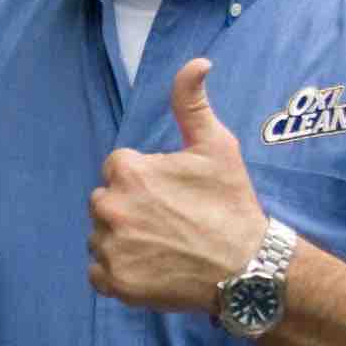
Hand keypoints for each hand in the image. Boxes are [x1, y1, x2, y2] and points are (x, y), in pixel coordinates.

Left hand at [88, 58, 265, 312]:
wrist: (246, 266)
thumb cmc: (231, 202)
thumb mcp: (217, 145)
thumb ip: (192, 101)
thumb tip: (198, 62)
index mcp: (129, 170)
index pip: (118, 167)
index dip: (146, 178)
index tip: (173, 193)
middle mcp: (112, 207)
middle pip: (106, 200)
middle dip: (130, 205)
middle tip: (169, 219)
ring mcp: (110, 248)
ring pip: (101, 234)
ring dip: (122, 237)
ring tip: (162, 243)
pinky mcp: (113, 283)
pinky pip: (98, 271)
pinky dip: (118, 270)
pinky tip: (150, 266)